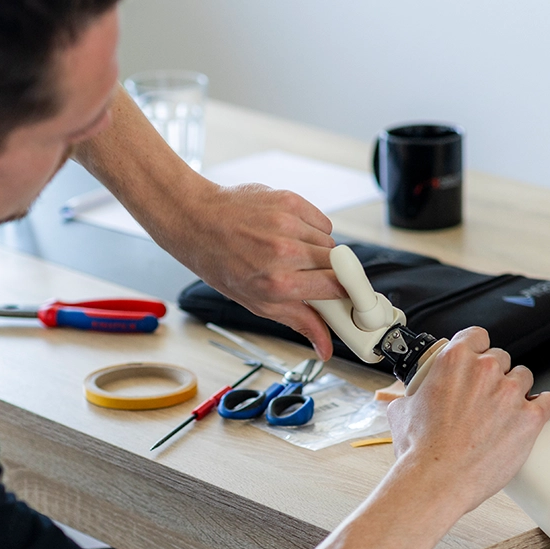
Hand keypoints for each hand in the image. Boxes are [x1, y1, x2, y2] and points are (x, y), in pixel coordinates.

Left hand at [182, 181, 345, 356]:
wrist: (197, 220)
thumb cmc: (221, 263)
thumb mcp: (257, 303)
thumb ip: (299, 322)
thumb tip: (325, 348)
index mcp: (278, 283)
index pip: (337, 288)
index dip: (348, 293)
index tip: (352, 296)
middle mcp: (284, 252)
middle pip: (339, 265)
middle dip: (332, 272)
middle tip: (314, 275)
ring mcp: (288, 223)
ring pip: (330, 243)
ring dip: (320, 251)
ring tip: (294, 253)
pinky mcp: (290, 200)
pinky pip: (322, 221)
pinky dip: (314, 230)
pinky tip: (292, 234)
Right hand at [386, 328, 549, 513]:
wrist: (437, 481)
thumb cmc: (420, 451)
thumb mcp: (402, 411)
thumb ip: (409, 395)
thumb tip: (406, 397)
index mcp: (455, 360)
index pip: (477, 336)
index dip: (478, 349)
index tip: (477, 360)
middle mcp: (485, 370)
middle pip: (501, 358)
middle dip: (495, 375)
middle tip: (485, 397)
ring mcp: (510, 392)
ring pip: (524, 377)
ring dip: (517, 390)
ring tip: (506, 411)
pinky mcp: (530, 418)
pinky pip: (549, 400)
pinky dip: (543, 405)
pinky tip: (534, 412)